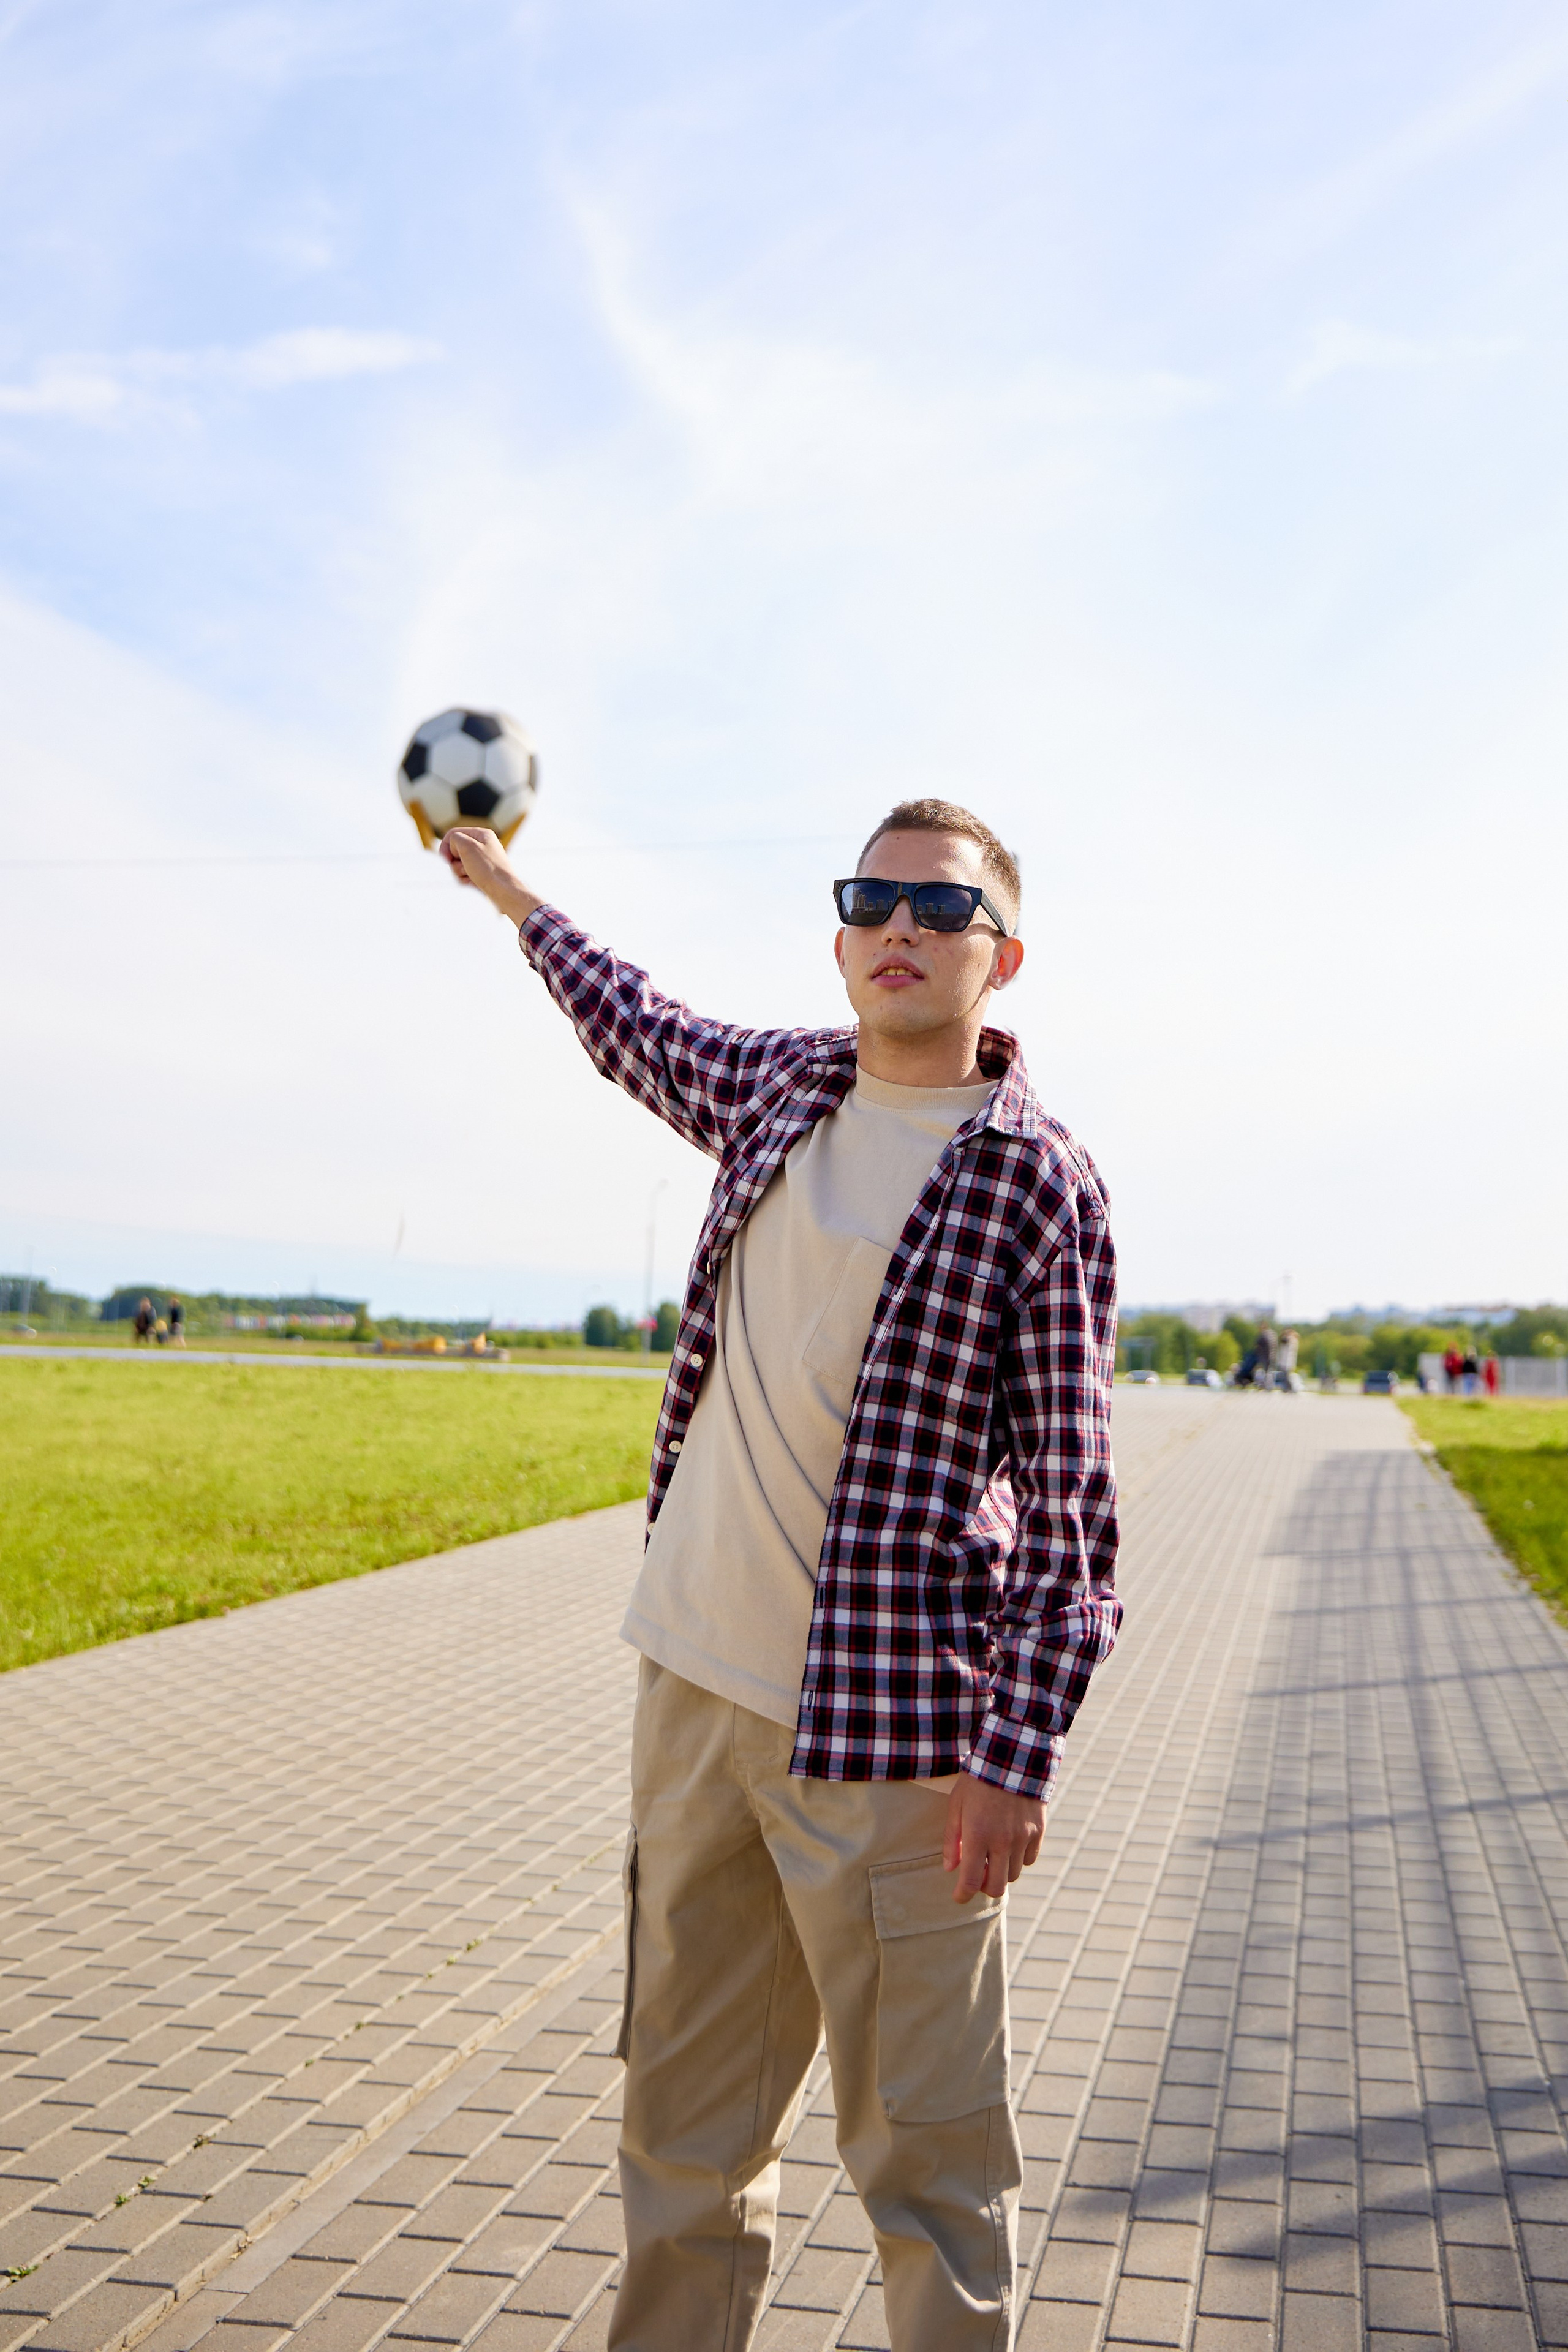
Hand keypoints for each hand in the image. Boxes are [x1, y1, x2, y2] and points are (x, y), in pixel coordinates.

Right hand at [439, 827, 543, 926]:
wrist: (505, 892)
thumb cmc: (489, 869)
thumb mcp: (468, 846)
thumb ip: (455, 838)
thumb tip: (452, 848)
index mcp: (482, 835)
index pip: (454, 834)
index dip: (446, 846)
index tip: (445, 860)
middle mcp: (483, 847)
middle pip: (455, 852)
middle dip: (456, 863)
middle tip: (466, 869)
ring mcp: (482, 862)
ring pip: (459, 866)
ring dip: (461, 874)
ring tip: (473, 878)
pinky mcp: (482, 875)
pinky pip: (465, 876)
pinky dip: (467, 882)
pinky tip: (476, 885)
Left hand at [943, 1773, 1045, 1902]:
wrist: (1012, 1756)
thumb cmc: (977, 1780)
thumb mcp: (956, 1805)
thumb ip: (952, 1839)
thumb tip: (950, 1868)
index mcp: (977, 1835)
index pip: (970, 1880)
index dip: (962, 1895)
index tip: (958, 1897)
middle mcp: (1002, 1841)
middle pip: (996, 1887)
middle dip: (983, 1887)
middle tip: (977, 1876)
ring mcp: (1023, 1838)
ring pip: (1013, 1875)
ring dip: (1001, 1872)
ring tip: (992, 1856)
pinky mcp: (1038, 1832)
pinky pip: (1029, 1859)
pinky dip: (1018, 1859)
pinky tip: (1010, 1845)